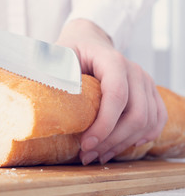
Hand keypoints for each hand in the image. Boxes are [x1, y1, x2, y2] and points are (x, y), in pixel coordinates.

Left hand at [56, 19, 167, 164]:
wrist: (90, 41)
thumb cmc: (73, 49)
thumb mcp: (59, 53)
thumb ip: (52, 68)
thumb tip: (37, 89)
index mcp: (112, 61)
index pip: (116, 95)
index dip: (104, 124)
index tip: (85, 143)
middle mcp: (134, 72)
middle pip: (136, 114)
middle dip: (111, 140)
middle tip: (87, 155)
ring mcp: (145, 83)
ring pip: (147, 121)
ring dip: (123, 144)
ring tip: (98, 155)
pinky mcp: (149, 92)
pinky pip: (157, 118)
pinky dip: (144, 136)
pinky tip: (124, 146)